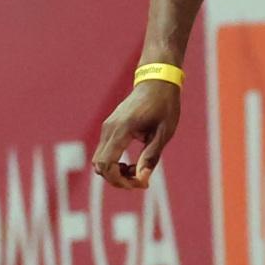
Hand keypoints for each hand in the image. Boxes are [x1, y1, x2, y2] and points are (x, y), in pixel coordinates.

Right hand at [92, 73, 182, 189]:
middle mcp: (109, 128)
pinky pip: (104, 153)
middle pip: (100, 166)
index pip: (107, 164)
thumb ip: (151, 156)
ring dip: (115, 173)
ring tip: (138, 171)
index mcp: (122, 129)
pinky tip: (131, 164)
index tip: (139, 184)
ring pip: (100, 161)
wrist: (156, 81)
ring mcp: (107, 127)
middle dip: (117, 180)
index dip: (119, 181)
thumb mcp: (164, 133)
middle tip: (141, 181)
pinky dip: (114, 164)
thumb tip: (142, 179)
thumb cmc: (164, 105)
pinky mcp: (109, 128)